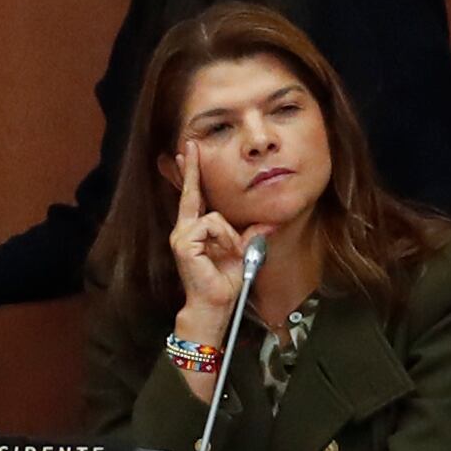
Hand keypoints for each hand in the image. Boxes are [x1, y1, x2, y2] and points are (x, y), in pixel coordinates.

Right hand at [168, 140, 247, 333]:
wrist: (214, 304)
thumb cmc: (224, 282)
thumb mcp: (242, 252)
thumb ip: (250, 234)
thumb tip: (267, 221)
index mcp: (196, 230)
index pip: (194, 197)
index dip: (192, 175)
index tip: (189, 153)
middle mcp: (184, 230)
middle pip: (190, 194)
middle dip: (191, 170)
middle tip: (190, 146)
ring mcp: (182, 236)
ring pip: (213, 216)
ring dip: (229, 235)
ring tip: (232, 252)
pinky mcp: (184, 243)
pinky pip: (212, 225)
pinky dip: (225, 239)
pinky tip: (226, 253)